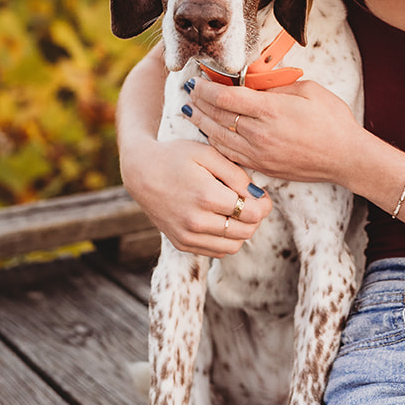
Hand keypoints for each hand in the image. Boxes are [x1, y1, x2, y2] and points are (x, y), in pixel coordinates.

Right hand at [120, 131, 272, 256]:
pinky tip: (220, 220)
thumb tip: (258, 194)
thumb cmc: (175, 157)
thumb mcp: (207, 153)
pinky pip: (217, 251)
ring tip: (234, 211)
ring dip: (241, 230)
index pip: (253, 213)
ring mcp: (187, 236)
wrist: (141, 173)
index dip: (263, 204)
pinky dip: (225, 239)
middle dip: (254, 217)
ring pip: (234, 246)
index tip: (260, 195)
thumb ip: (236, 174)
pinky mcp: (182, 243)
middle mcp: (197, 221)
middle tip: (249, 202)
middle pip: (247, 231)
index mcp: (207, 196)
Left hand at [190, 77, 361, 186]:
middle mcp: (260, 134)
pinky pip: (229, 154)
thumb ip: (277, 85)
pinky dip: (215, 142)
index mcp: (271, 110)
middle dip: (200, 102)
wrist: (346, 158)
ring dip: (202, 123)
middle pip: (217, 116)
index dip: (206, 88)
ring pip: (218, 137)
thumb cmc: (332, 121)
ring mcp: (259, 154)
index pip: (226, 97)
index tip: (198, 80)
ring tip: (191, 111)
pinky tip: (210, 133)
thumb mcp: (308, 90)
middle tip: (189, 91)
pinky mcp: (262, 167)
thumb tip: (254, 81)